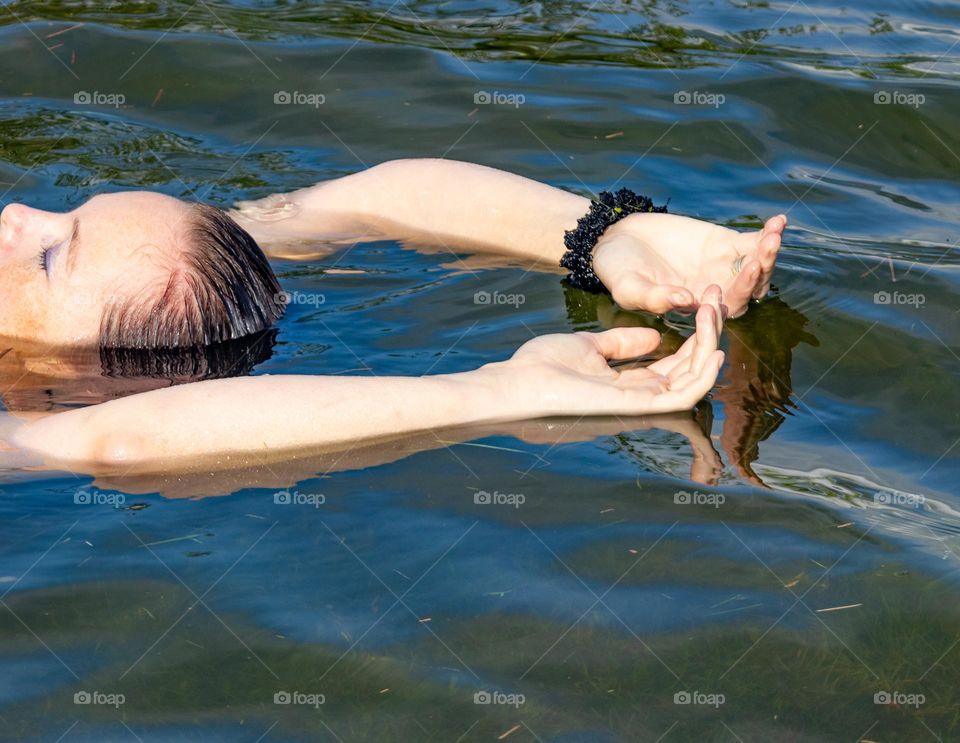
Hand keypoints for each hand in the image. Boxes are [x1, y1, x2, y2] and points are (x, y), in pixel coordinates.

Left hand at [499, 286, 725, 416]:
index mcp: (628, 384)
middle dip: (708, 336)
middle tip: (717, 302)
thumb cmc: (544, 366)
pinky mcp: (636, 407)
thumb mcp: (589, 346)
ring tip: (715, 313)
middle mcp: (639, 396)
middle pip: (688, 369)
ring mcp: (639, 403)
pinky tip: (715, 350)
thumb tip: (654, 337)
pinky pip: (682, 397)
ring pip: (692, 381)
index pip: (673, 365)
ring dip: (710, 347)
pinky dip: (703, 377)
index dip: (693, 337)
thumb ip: (621, 343)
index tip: (704, 307)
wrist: (519, 382)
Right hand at [592, 212, 784, 317]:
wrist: (616, 239)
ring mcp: (722, 267)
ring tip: (773, 235)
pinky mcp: (724, 243)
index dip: (737, 294)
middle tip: (764, 251)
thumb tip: (686, 301)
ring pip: (756, 267)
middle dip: (759, 273)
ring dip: (768, 254)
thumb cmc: (618, 271)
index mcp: (693, 309)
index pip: (725, 309)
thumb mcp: (628, 288)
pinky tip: (778, 221)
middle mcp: (713, 291)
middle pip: (749, 290)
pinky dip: (767, 234)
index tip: (742, 273)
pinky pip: (753, 242)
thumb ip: (654, 298)